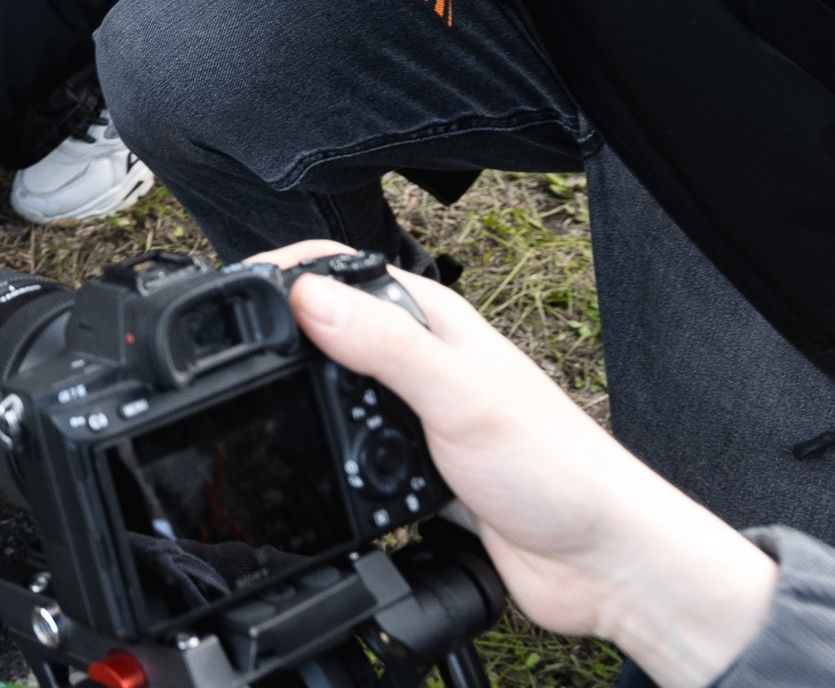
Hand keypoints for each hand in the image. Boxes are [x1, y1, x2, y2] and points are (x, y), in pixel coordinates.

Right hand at [253, 240, 778, 687]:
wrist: (602, 564)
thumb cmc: (559, 469)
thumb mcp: (459, 396)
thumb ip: (383, 344)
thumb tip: (307, 295)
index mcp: (432, 322)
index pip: (340, 271)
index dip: (283, 271)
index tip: (232, 290)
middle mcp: (422, 361)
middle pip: (325, 331)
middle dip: (278, 341)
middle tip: (232, 359)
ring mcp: (417, 416)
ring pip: (332, 396)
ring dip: (304, 406)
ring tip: (272, 419)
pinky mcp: (413, 471)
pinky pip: (349, 457)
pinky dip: (328, 464)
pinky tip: (322, 479)